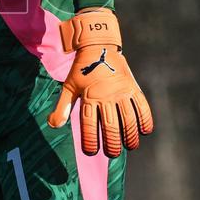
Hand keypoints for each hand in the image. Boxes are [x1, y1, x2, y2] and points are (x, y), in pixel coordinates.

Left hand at [47, 8, 153, 156]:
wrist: (98, 46)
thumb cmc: (81, 70)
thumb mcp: (69, 86)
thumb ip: (62, 106)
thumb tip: (53, 125)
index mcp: (89, 96)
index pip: (89, 125)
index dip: (90, 141)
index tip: (91, 152)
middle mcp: (106, 95)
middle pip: (111, 126)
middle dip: (112, 144)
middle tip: (112, 153)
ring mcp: (121, 91)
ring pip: (129, 119)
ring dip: (130, 135)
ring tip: (130, 146)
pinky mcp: (132, 87)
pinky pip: (142, 106)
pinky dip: (145, 119)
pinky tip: (144, 131)